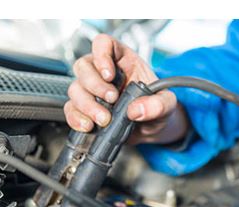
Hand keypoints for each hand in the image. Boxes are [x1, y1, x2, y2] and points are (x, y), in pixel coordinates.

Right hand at [64, 34, 188, 144]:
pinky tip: (89, 126)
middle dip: (95, 85)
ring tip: (104, 119)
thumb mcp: (167, 105)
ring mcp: (93, 92)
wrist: (152, 130)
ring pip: (75, 89)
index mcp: (124, 61)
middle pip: (84, 66)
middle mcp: (104, 73)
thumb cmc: (157, 109)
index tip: (109, 75)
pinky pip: (71, 110)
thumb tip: (136, 110)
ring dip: (87, 105)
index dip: (102, 55)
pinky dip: (76, 119)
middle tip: (112, 99)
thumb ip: (158, 105)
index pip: (104, 44)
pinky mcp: (86, 111)